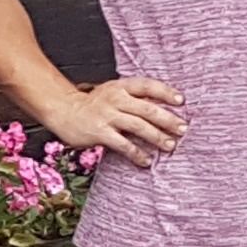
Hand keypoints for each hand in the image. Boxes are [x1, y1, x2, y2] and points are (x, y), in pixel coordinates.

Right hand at [39, 75, 186, 167]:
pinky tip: (146, 160)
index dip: (165, 92)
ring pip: (138, 126)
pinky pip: (123, 144)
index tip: (181, 101)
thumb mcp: (113, 92)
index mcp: (121, 87)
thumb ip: (134, 98)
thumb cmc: (93, 104)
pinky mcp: (100, 132)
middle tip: (183, 129)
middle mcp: (116, 99)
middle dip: (168, 119)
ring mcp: (108, 115)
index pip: (148, 86)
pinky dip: (137, 153)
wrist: (63, 110)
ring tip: (170, 146)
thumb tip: (162, 110)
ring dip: (157, 137)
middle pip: (147, 108)